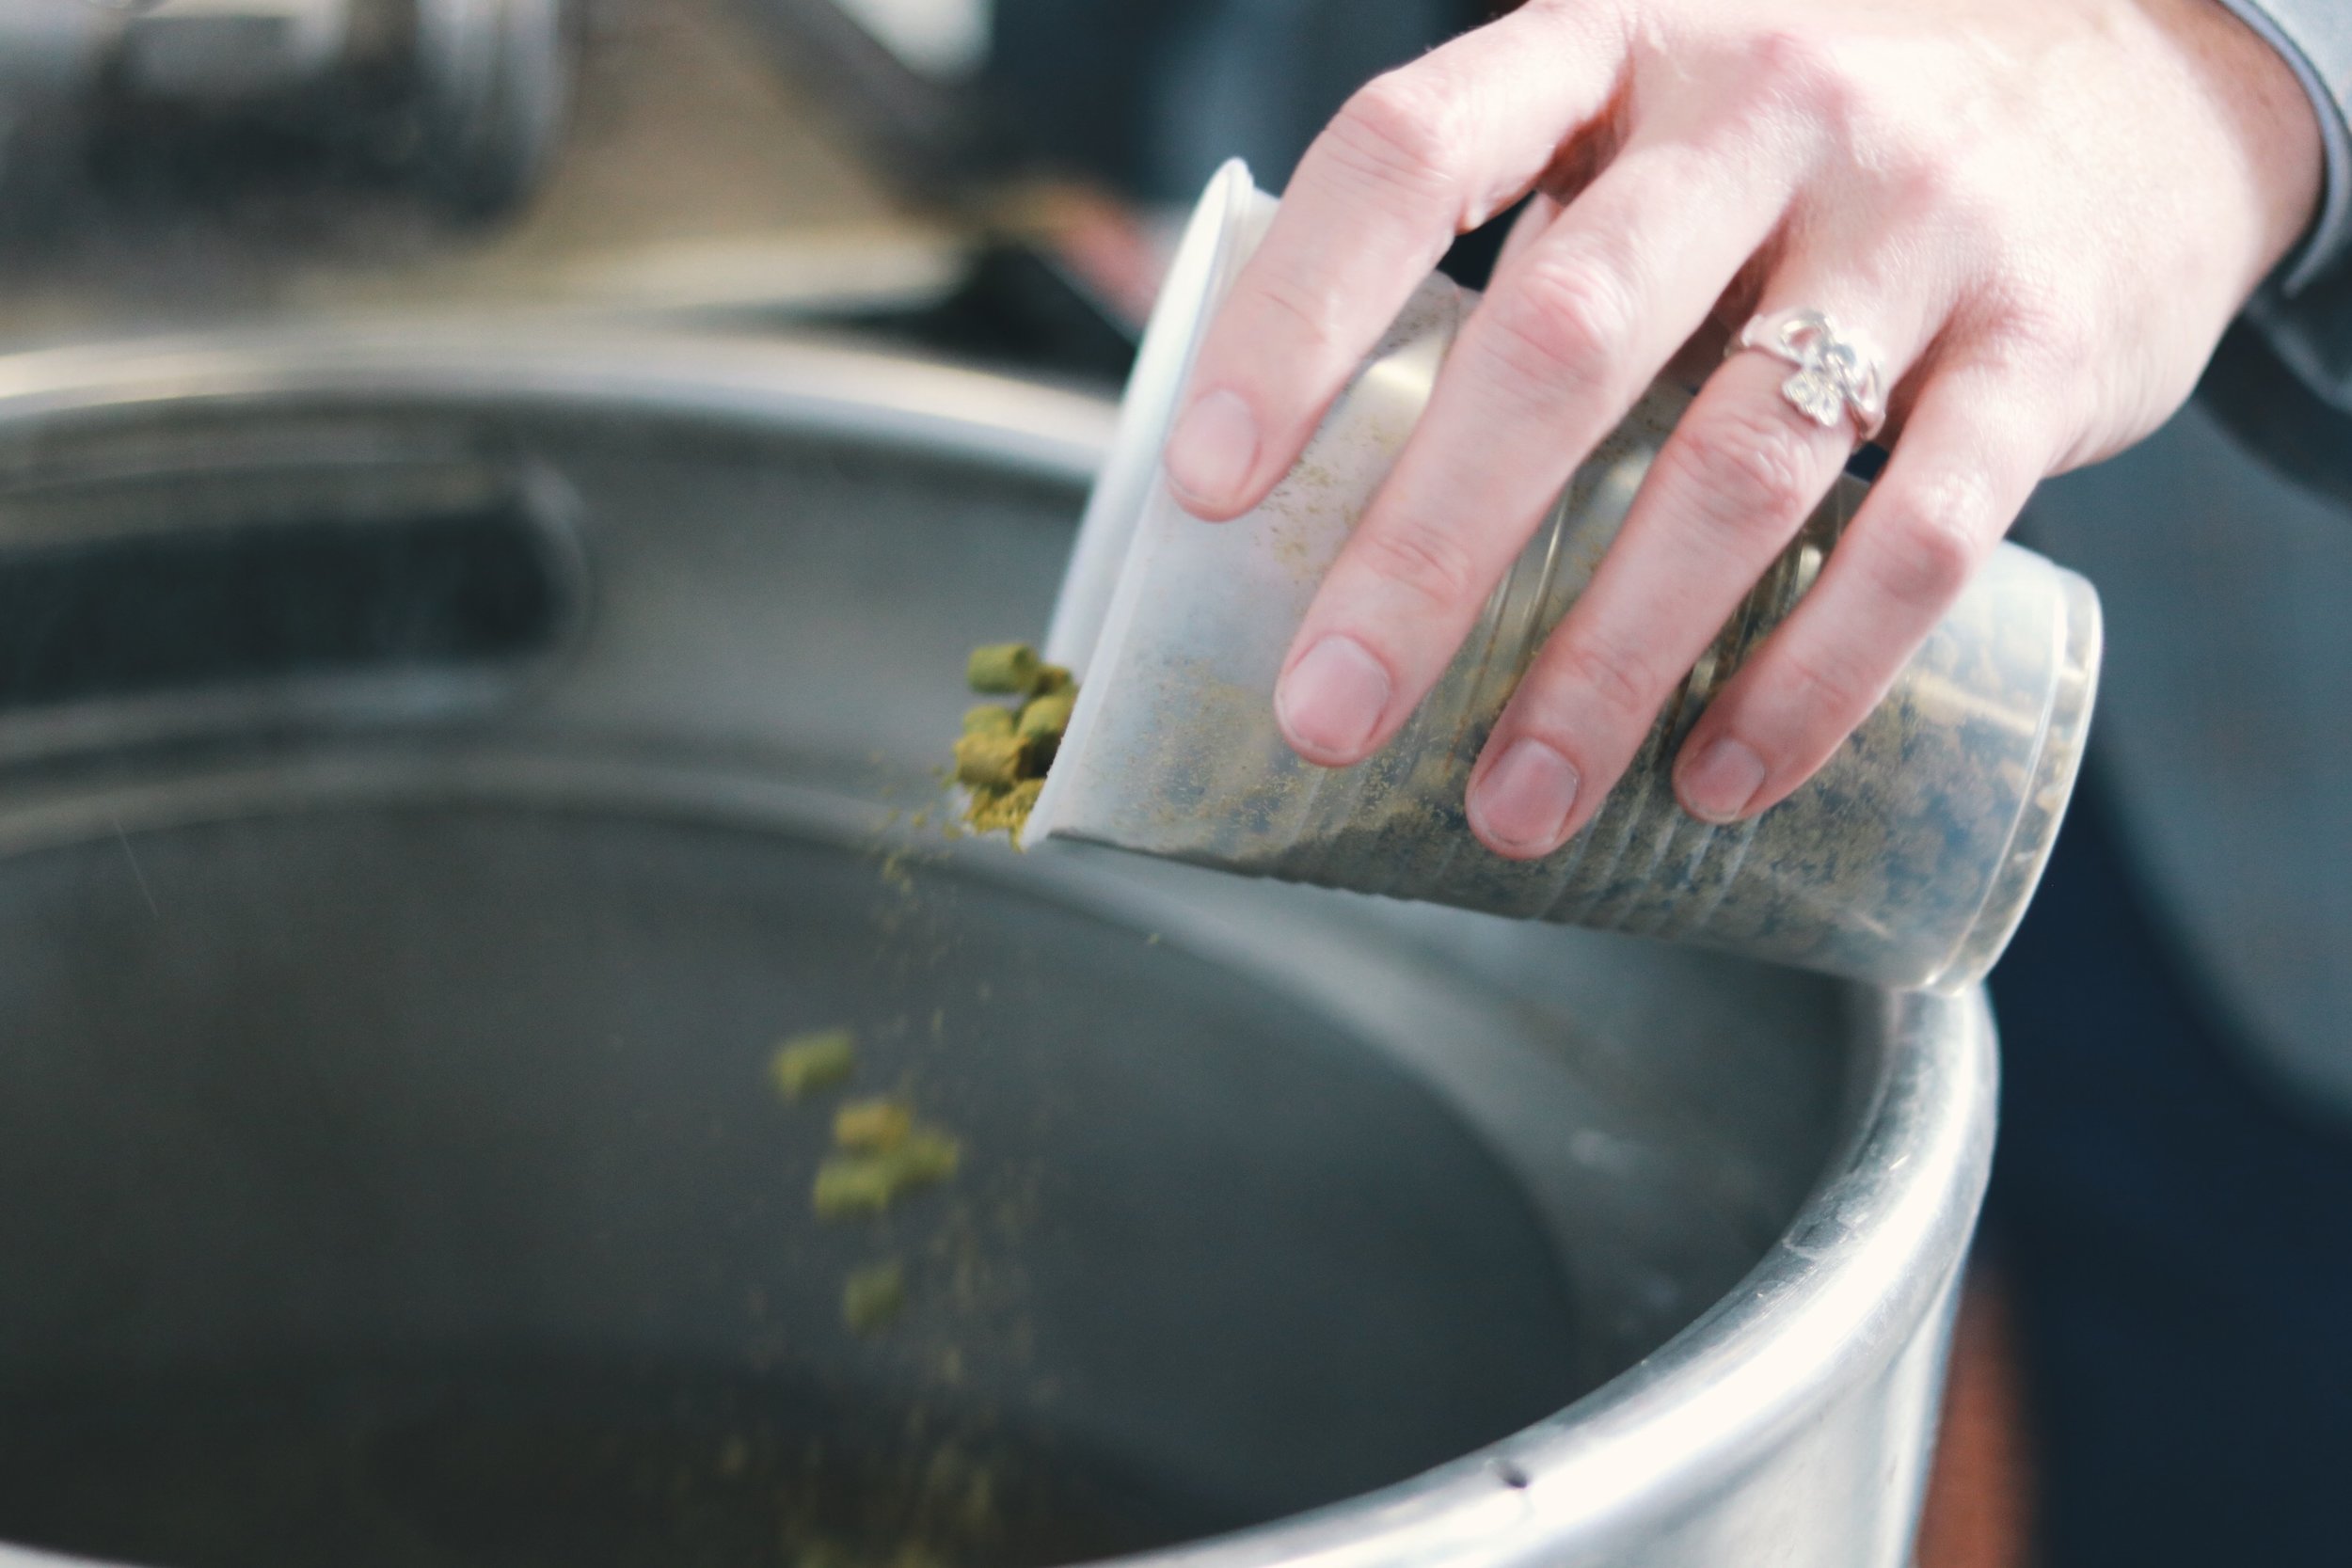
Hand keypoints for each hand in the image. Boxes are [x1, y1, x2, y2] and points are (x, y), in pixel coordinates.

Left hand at [1163, 0, 2321, 857]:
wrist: (2133, 80)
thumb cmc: (1804, 155)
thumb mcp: (1647, 130)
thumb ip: (1513, 257)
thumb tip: (1305, 487)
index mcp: (1608, 52)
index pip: (1410, 156)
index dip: (1292, 320)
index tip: (1204, 486)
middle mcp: (1757, 110)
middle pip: (1559, 341)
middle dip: (1426, 551)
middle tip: (1327, 714)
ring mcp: (1915, 221)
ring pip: (1735, 462)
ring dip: (1607, 661)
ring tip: (1513, 804)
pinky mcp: (2047, 343)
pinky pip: (1927, 534)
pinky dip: (1813, 676)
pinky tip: (1719, 779)